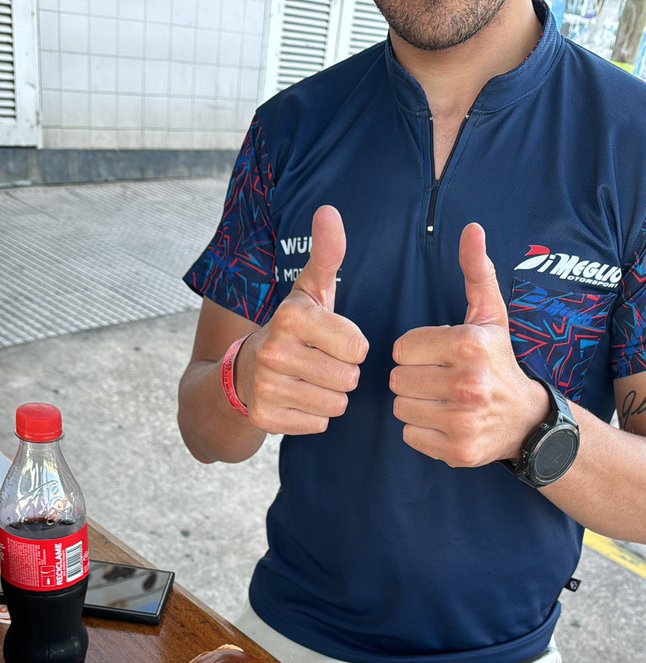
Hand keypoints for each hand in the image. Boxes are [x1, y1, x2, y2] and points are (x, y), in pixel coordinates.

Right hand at [235, 206, 367, 433]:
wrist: (242, 373)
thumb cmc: (292, 331)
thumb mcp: (310, 292)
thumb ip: (327, 255)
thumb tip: (329, 211)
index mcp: (292, 317)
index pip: (358, 348)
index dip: (352, 347)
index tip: (332, 341)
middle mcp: (275, 351)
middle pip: (349, 379)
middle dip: (341, 374)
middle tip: (318, 364)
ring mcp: (267, 387)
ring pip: (336, 404)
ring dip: (330, 396)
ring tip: (308, 381)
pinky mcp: (265, 418)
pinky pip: (318, 425)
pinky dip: (313, 417)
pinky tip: (296, 400)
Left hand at [390, 223, 548, 466]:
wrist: (526, 420)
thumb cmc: (499, 363)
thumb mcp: (491, 316)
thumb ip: (476, 272)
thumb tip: (472, 229)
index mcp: (469, 345)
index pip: (400, 348)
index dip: (414, 352)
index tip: (436, 356)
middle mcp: (467, 383)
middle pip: (397, 379)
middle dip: (412, 378)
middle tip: (437, 380)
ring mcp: (463, 420)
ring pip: (400, 408)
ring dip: (414, 404)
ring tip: (440, 400)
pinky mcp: (457, 450)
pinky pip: (410, 435)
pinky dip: (422, 430)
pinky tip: (444, 421)